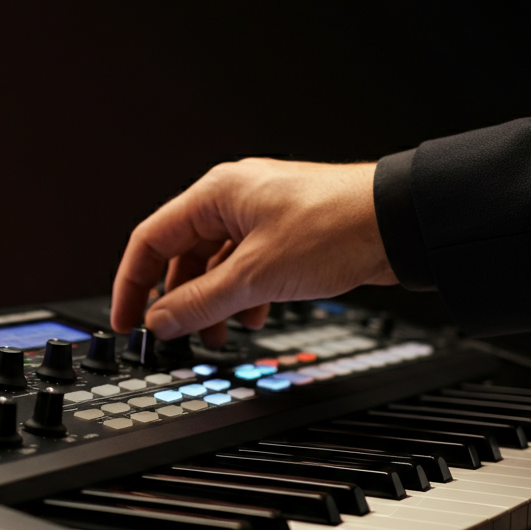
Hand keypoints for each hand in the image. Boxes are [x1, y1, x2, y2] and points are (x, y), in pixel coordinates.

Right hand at [111, 158, 396, 346]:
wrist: (403, 223)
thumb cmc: (336, 226)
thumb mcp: (255, 275)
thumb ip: (199, 302)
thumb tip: (160, 321)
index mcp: (216, 195)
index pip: (150, 239)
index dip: (132, 284)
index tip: (127, 320)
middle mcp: (234, 200)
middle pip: (181, 255)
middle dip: (177, 300)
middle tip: (173, 334)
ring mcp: (261, 216)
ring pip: (215, 265)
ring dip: (211, 303)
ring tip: (218, 335)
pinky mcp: (285, 235)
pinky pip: (245, 268)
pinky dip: (242, 297)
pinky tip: (253, 318)